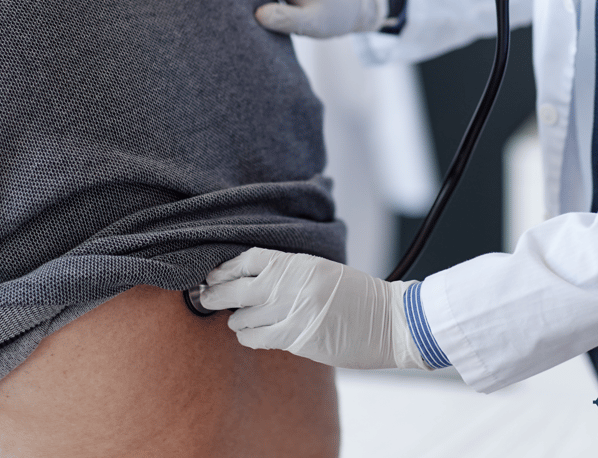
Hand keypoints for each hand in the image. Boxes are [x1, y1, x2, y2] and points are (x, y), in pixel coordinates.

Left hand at [199, 248, 431, 370]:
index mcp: (302, 264)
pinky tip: (250, 335)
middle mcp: (295, 285)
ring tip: (237, 319)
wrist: (392, 322)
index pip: (252, 259)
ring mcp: (296, 313)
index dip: (227, 267)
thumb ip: (292, 274)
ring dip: (235, 319)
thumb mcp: (325, 273)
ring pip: (243, 317)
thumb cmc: (360, 297)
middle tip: (205, 296)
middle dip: (215, 293)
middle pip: (238, 287)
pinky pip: (257, 339)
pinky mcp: (299, 339)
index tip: (213, 273)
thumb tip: (253, 281)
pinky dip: (248, 337)